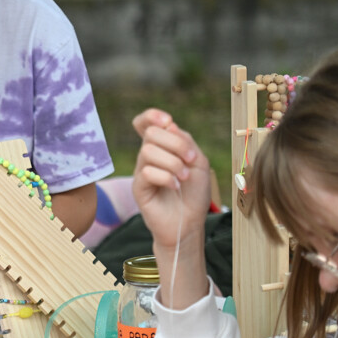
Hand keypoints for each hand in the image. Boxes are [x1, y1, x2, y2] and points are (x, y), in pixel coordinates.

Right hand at [132, 109, 211, 249]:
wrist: (190, 222)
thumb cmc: (194, 193)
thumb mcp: (198, 161)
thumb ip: (185, 141)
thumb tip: (168, 126)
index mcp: (163, 147)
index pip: (145, 123)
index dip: (152, 116)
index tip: (167, 121)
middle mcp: (149, 156)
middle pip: (151, 134)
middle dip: (175, 143)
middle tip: (190, 159)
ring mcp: (142, 171)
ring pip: (148, 151)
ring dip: (173, 162)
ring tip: (183, 177)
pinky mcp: (138, 188)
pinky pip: (147, 172)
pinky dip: (167, 178)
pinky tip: (175, 187)